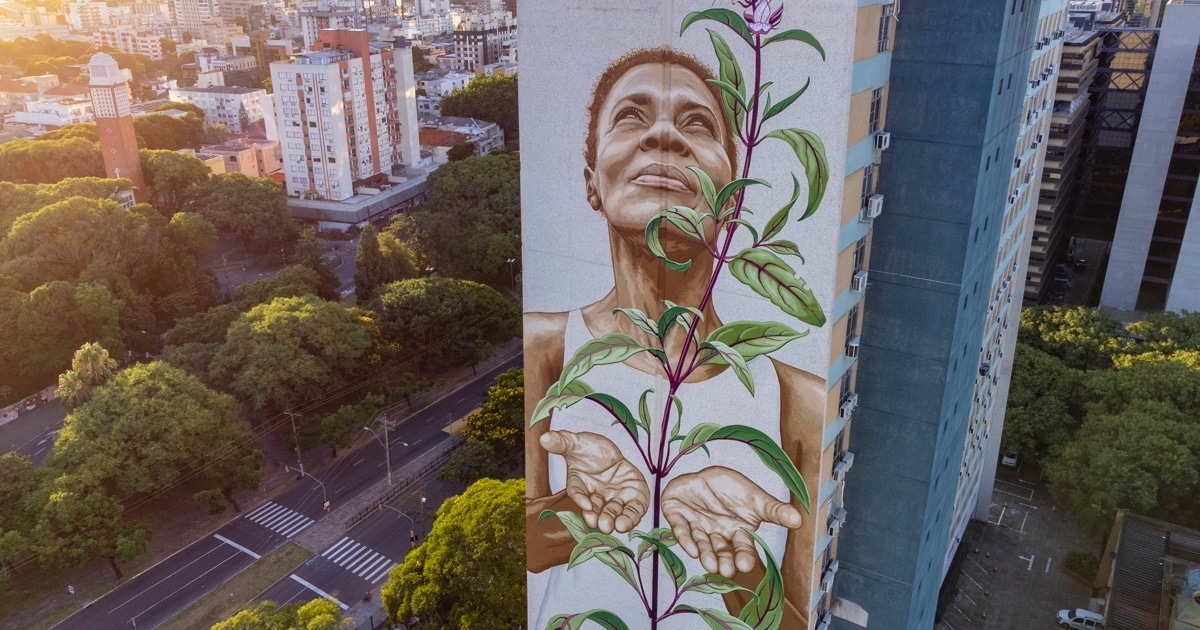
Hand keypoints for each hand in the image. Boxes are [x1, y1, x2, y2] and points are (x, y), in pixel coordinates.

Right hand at [540, 430, 649, 533]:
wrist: (612, 452)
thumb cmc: (590, 449)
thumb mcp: (577, 442)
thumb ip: (562, 442)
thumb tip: (545, 438)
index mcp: (579, 484)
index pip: (577, 492)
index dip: (580, 499)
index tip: (586, 505)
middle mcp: (595, 496)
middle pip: (595, 509)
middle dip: (598, 518)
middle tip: (602, 525)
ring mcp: (613, 498)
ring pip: (613, 513)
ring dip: (614, 520)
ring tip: (616, 525)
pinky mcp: (631, 497)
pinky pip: (633, 509)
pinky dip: (631, 516)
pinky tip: (628, 522)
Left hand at [661, 466, 802, 577]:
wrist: (704, 473)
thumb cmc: (732, 489)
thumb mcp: (756, 498)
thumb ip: (774, 510)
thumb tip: (800, 519)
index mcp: (736, 532)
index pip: (742, 549)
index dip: (743, 557)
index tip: (745, 565)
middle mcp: (717, 535)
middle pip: (720, 551)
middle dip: (723, 561)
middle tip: (726, 570)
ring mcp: (697, 527)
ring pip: (701, 544)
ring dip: (705, 554)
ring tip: (710, 563)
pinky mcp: (678, 517)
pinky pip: (681, 529)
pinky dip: (685, 538)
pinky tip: (690, 546)